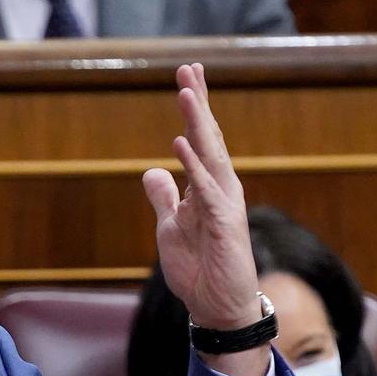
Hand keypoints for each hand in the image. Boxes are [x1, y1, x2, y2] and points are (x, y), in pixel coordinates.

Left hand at [141, 63, 260, 332]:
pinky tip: (182, 144)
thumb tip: (152, 170)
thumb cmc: (199, 269)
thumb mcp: (170, 227)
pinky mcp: (224, 224)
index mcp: (206, 188)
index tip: (187, 76)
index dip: (194, 109)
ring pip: (211, 156)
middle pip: (208, 138)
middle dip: (198, 103)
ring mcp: (224, 205)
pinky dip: (195, 167)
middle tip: (188, 68)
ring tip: (186, 92)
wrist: (217, 307)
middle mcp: (220, 190)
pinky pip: (208, 190)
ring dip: (198, 123)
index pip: (200, 141)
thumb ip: (164, 198)